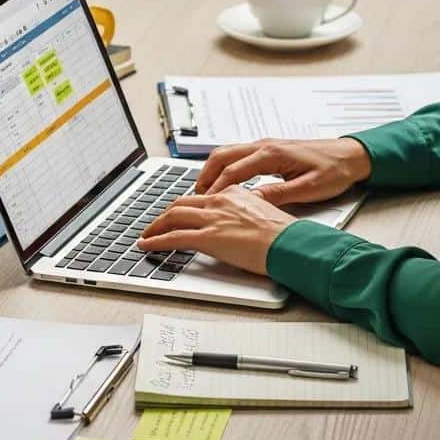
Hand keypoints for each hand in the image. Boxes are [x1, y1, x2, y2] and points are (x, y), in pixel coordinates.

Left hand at [137, 185, 295, 275]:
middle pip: (182, 203)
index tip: (180, 213)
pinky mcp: (208, 238)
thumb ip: (248, 215)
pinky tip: (147, 246)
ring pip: (173, 216)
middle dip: (165, 214)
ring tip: (147, 235)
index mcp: (235, 193)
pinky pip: (173, 238)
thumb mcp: (266, 215)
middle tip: (156, 223)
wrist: (292, 243)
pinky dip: (156, 241)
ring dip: (155, 226)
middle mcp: (220, 201)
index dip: (187, 205)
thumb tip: (241, 225)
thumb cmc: (286, 235)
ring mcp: (213, 218)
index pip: (202, 196)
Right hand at [194, 137, 371, 205]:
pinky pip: (239, 155)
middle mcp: (265, 146)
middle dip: (205, 175)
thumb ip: (278, 194)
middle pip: (223, 155)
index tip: (205, 203)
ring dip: (213, 169)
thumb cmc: (334, 170)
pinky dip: (225, 167)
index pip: (234, 171)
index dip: (217, 188)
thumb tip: (251, 202)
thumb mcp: (308, 188)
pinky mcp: (270, 150)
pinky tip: (225, 182)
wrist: (351, 156)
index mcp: (272, 154)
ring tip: (205, 191)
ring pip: (228, 152)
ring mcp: (266, 146)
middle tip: (195, 196)